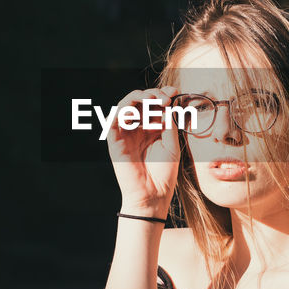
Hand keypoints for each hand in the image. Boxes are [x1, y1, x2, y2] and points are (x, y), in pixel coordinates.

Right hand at [106, 85, 181, 214]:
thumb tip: (166, 106)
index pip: (153, 105)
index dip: (162, 95)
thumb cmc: (164, 173)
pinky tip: (138, 108)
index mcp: (152, 129)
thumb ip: (169, 124)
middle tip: (166, 98)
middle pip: (140, 102)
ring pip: (125, 106)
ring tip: (153, 100)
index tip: (174, 93)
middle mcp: (138, 129)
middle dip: (153, 94)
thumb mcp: (172, 145)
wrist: (153, 195)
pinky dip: (124, 109)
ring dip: (138, 97)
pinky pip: (114, 120)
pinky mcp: (115, 141)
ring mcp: (125, 134)